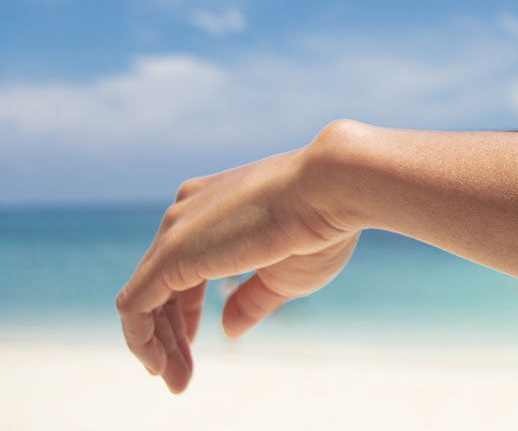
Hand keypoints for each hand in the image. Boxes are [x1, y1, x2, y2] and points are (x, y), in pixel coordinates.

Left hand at [116, 140, 357, 392]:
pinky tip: (159, 365)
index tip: (196, 343)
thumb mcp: (282, 274)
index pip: (182, 266)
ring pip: (144, 296)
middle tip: (181, 376)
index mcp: (213, 205)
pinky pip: (135, 306)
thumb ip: (249, 299)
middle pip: (160, 283)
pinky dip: (142, 339)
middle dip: (169, 333)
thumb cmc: (320, 226)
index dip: (184, 311)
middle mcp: (187, 210)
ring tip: (175, 380)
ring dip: (157, 344)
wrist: (330, 189)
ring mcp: (177, 228)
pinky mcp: (172, 253)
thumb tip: (226, 328)